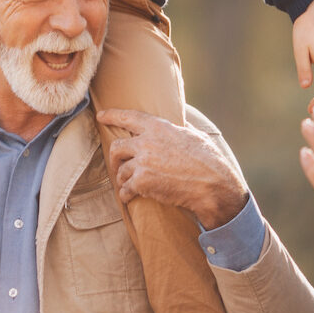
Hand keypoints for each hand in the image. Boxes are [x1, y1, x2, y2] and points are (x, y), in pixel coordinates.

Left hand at [96, 108, 248, 228]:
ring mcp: (142, 162)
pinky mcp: (142, 182)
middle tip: (116, 165)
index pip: (129, 117)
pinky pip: (125, 188)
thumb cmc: (209, 161)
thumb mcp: (196, 136)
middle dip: (114, 158)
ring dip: (123, 179)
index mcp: (159, 127)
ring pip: (120, 170)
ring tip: (129, 185)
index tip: (101, 116)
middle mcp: (146, 142)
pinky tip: (129, 197)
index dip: (113, 115)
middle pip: (117, 147)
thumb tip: (180, 121)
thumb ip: (181, 128)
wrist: (213, 185)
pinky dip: (126, 194)